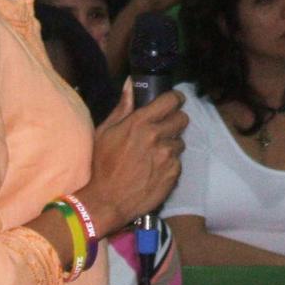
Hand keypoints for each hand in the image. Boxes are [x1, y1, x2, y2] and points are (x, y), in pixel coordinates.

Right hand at [77, 81, 186, 236]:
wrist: (106, 201)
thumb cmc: (101, 165)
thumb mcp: (105, 132)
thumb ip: (122, 107)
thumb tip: (131, 83)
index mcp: (140, 123)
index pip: (171, 100)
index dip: (175, 99)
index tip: (174, 101)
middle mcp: (158, 136)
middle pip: (182, 119)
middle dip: (174, 121)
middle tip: (163, 129)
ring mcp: (168, 156)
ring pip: (180, 142)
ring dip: (171, 144)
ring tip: (155, 154)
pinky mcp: (174, 173)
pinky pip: (178, 161)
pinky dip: (170, 163)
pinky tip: (155, 169)